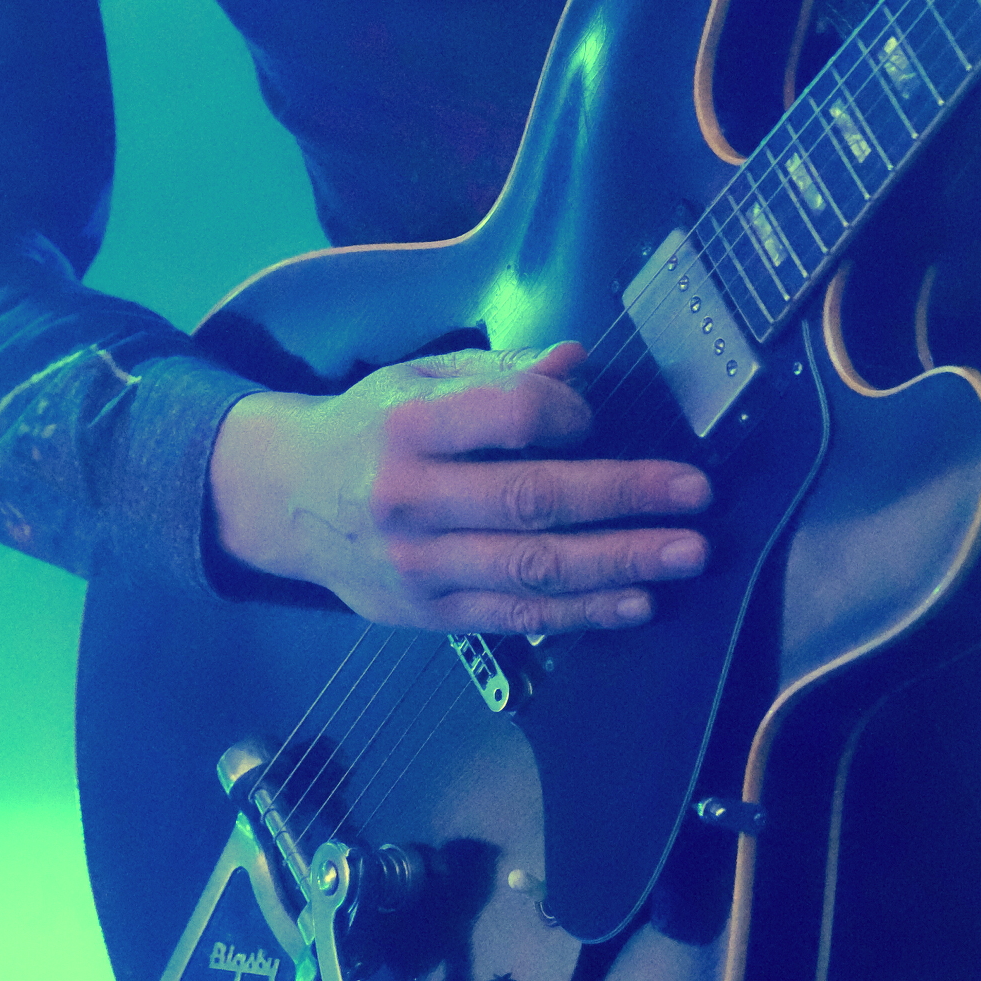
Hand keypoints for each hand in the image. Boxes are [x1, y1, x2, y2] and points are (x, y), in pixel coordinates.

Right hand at [206, 339, 709, 634]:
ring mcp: (419, 566)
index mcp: (406, 424)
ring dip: (622, 562)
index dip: (566, 416)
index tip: (598, 418)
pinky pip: (517, 616)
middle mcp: (410, 498)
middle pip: (533, 500)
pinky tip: (638, 602)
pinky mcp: (428, 616)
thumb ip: (497, 373)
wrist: (283, 500)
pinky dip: (583, 612)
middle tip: (697, 495)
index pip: (505, 417)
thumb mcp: (416, 379)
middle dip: (624, 498)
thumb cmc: (368, 427)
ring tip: (687, 553)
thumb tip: (578, 364)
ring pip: (534, 568)